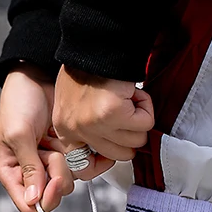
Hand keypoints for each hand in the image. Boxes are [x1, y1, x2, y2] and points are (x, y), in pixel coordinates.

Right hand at [0, 64, 74, 211]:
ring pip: (70, 182)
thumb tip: (34, 200)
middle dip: (58, 174)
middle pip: (53, 195)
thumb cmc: (19, 101)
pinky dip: (87, 157)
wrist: (37, 76)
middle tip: (54, 151)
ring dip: (71, 163)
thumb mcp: (18, 134)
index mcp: (12, 172)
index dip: (45, 199)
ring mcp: (51, 163)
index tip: (53, 180)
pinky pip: (83, 166)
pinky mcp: (69, 152)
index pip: (29, 205)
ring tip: (61, 140)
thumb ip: (28, 166)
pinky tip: (83, 143)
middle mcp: (32, 172)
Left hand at [52, 65, 154, 179]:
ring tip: (128, 99)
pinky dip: (147, 107)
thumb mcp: (74, 105)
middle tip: (127, 113)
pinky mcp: (115, 114)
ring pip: (136, 140)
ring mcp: (96, 124)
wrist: (95, 44)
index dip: (106, 159)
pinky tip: (134, 93)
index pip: (85, 167)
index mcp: (65, 130)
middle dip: (130, 134)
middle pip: (120, 155)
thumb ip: (86, 129)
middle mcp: (78, 131)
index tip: (117, 146)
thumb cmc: (87, 70)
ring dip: (140, 119)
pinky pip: (145, 123)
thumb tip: (106, 149)